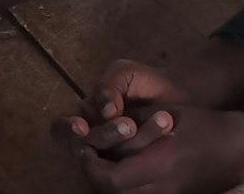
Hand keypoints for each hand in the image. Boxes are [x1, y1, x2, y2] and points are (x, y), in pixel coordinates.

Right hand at [58, 60, 195, 155]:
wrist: (182, 97)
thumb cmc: (147, 83)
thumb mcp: (125, 73)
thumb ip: (109, 86)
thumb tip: (105, 111)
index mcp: (85, 116)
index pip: (61, 129)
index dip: (66, 130)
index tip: (82, 127)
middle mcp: (94, 139)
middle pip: (82, 148)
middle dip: (104, 136)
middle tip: (129, 125)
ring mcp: (113, 156)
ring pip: (106, 159)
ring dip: (128, 145)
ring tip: (155, 126)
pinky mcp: (134, 167)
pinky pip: (129, 169)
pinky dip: (142, 158)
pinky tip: (159, 143)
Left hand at [73, 106, 243, 193]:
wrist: (238, 149)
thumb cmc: (201, 125)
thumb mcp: (163, 115)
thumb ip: (130, 125)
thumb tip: (98, 128)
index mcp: (159, 164)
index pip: (111, 179)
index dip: (91, 165)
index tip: (86, 146)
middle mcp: (161, 188)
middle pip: (113, 193)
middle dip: (96, 175)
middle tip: (90, 154)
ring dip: (109, 182)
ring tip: (104, 160)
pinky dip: (125, 187)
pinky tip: (123, 169)